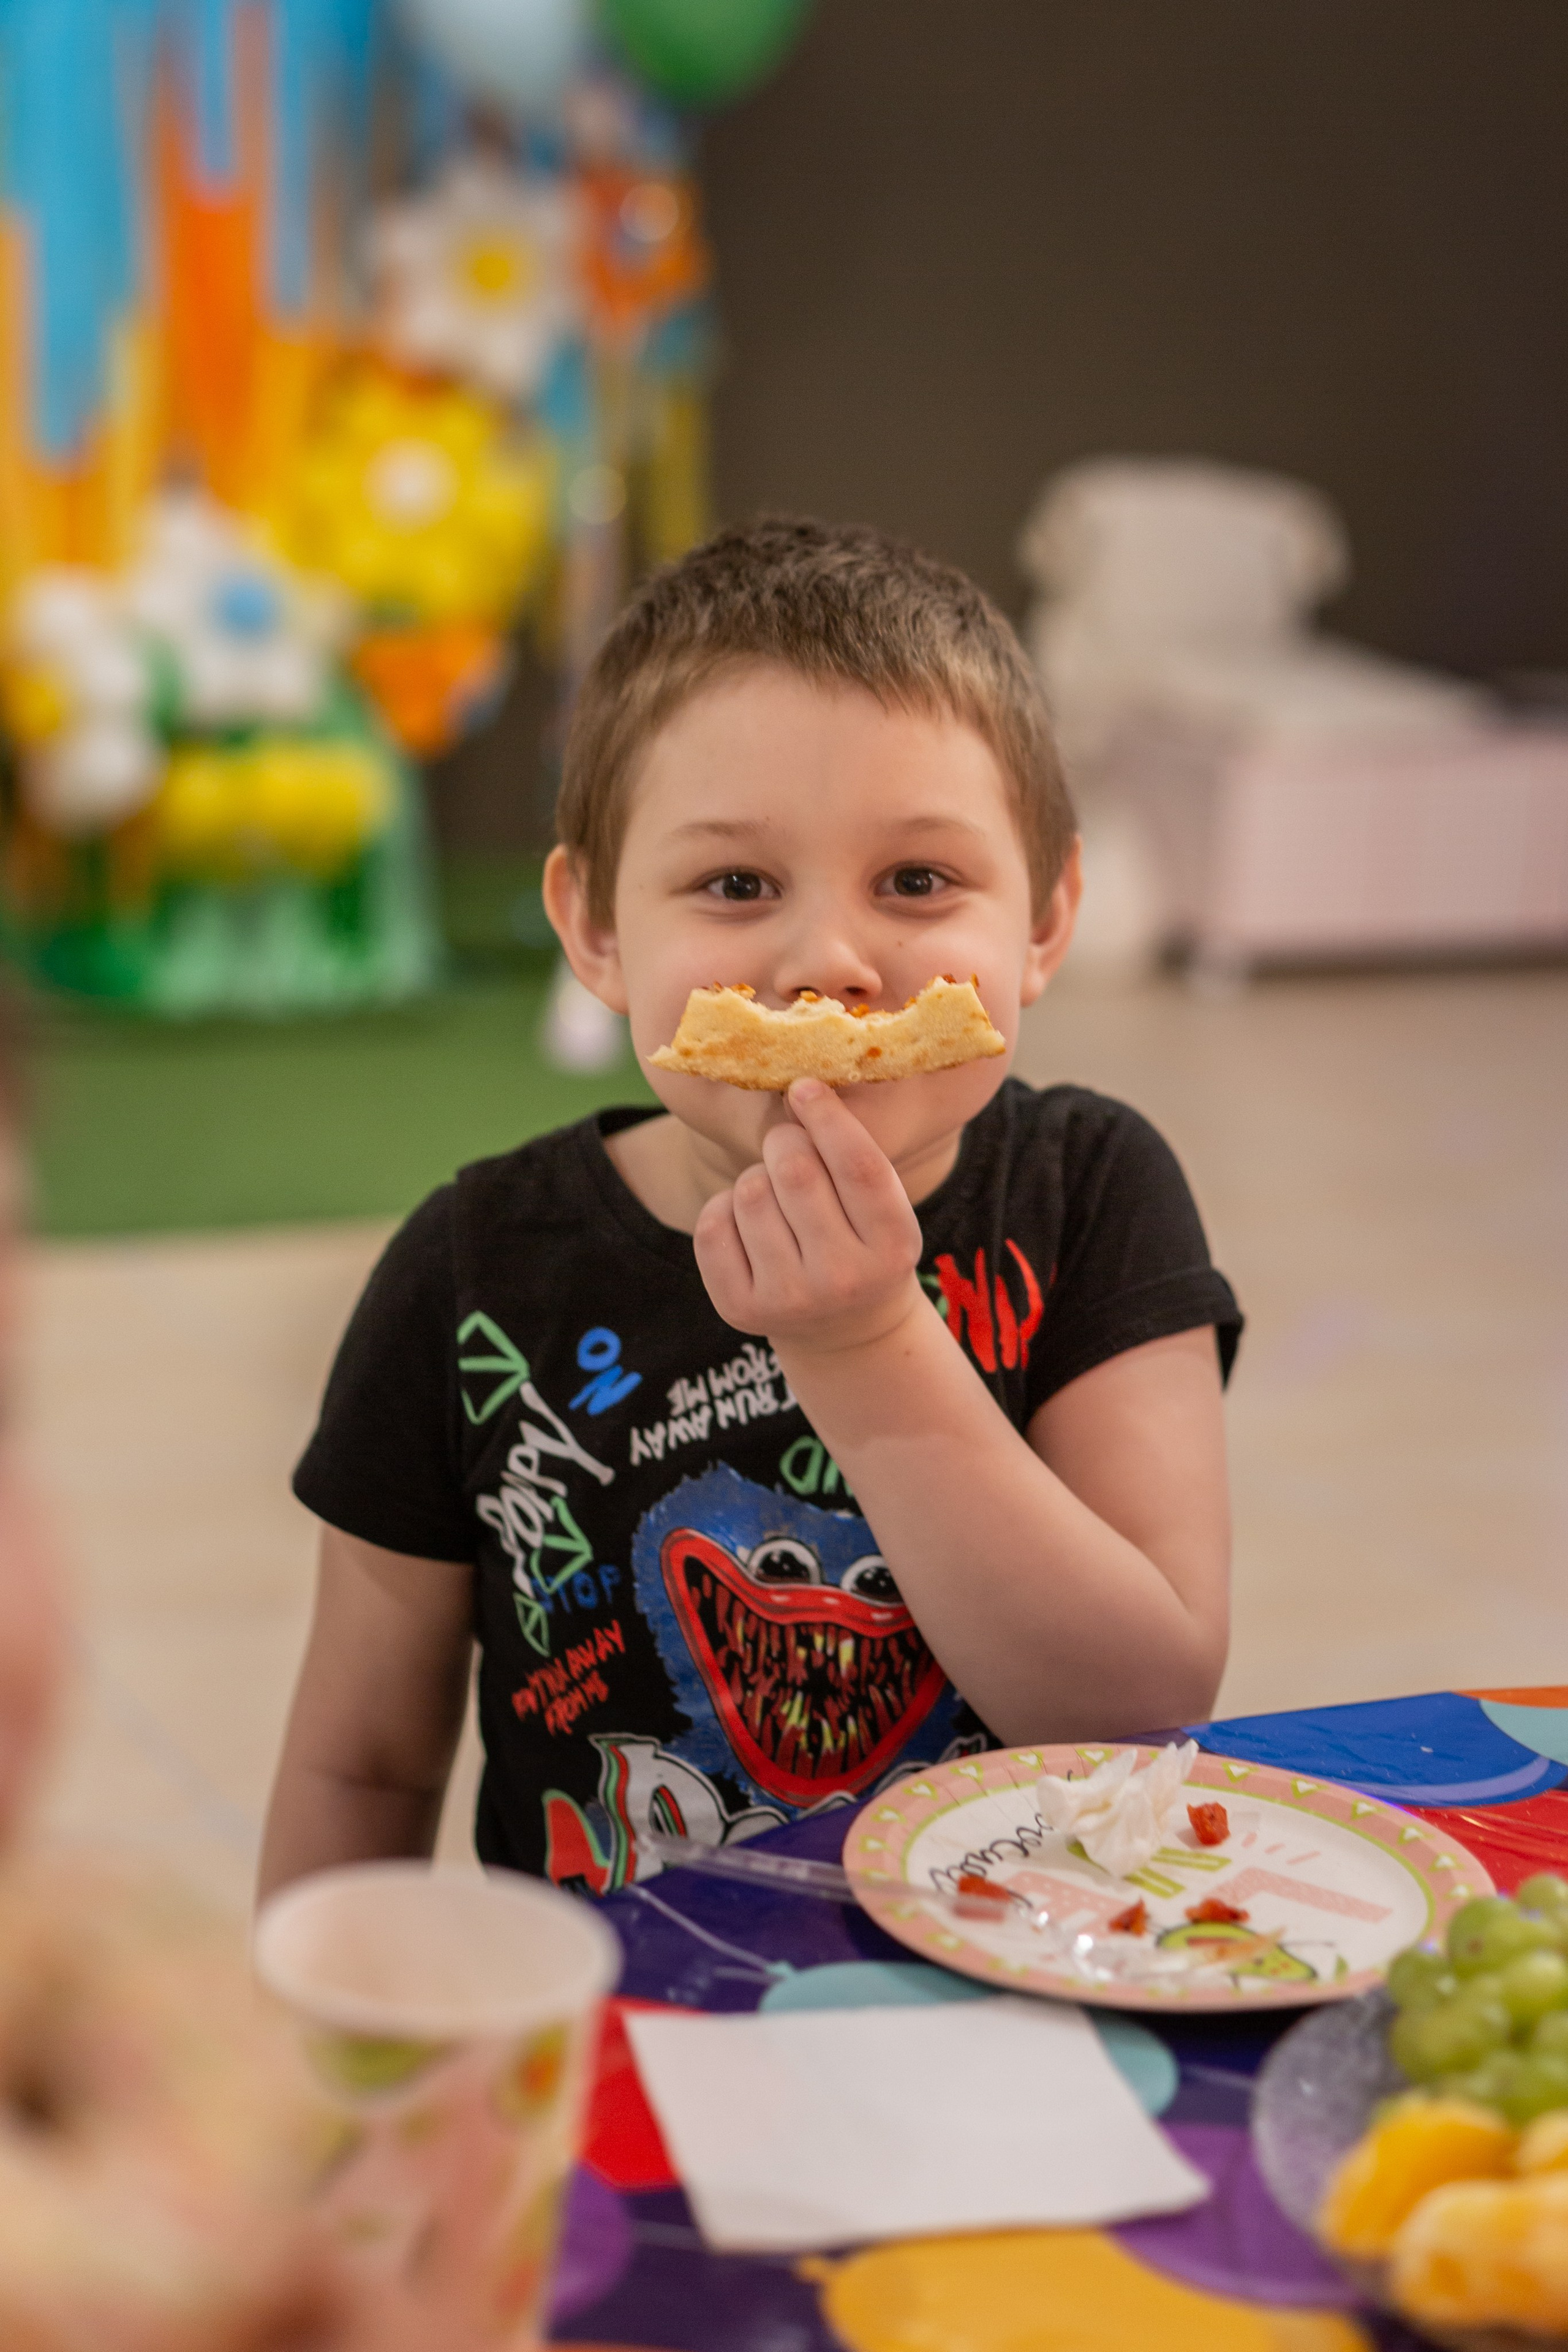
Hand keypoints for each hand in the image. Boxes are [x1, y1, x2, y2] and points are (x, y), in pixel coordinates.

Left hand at [693, 1080, 924, 1354]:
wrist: (845, 1330)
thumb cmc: (864, 1245)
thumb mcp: (884, 1209)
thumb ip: (854, 1158)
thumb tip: (800, 1089)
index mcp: (894, 1246)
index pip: (859, 1165)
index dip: (828, 1116)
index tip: (804, 1087)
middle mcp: (844, 1279)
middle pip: (795, 1170)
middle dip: (784, 1141)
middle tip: (787, 1145)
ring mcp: (789, 1300)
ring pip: (749, 1191)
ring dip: (756, 1177)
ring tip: (775, 1197)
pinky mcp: (740, 1309)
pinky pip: (713, 1223)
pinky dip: (724, 1208)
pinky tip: (748, 1223)